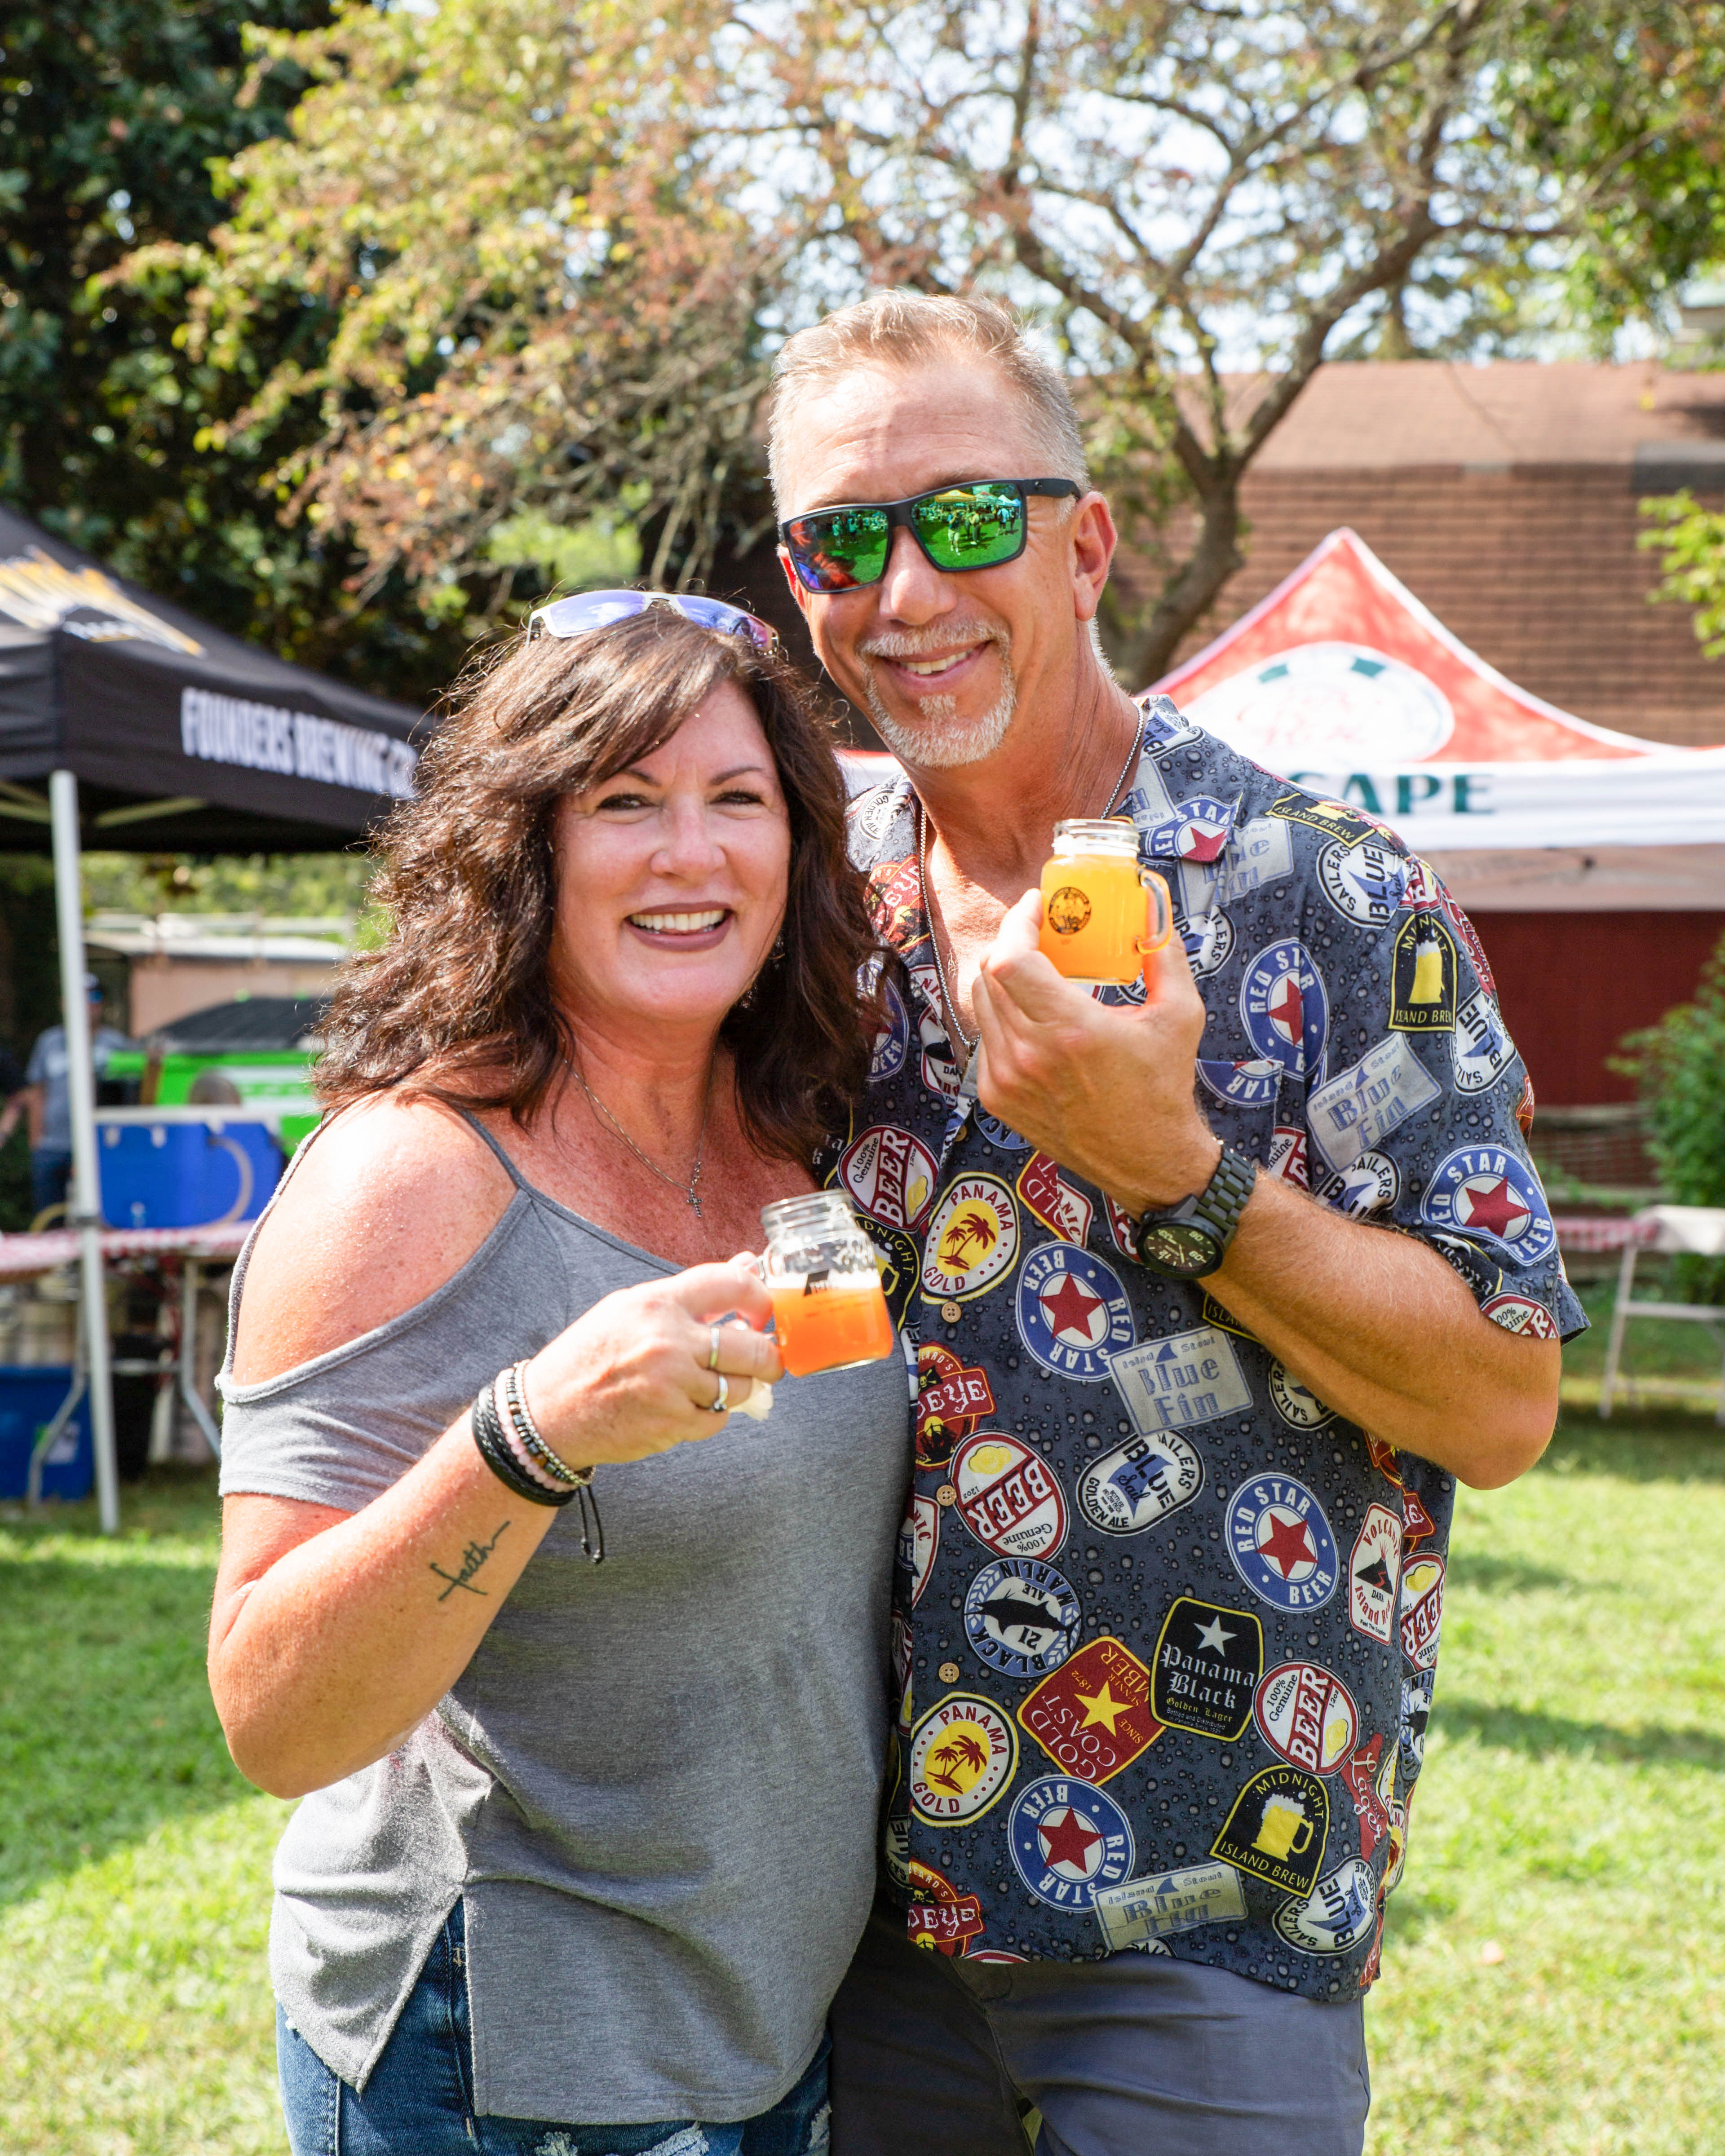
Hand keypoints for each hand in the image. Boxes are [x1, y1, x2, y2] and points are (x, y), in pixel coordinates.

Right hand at [520, 1258, 783, 1470]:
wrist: (549, 1412)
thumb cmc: (590, 1356)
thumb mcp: (631, 1309)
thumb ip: (692, 1293)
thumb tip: (748, 1264)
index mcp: (656, 1303)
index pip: (731, 1283)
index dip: (760, 1297)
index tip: (762, 1312)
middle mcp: (667, 1341)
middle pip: (750, 1346)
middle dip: (767, 1356)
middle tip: (767, 1361)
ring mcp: (671, 1384)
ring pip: (739, 1387)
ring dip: (736, 1388)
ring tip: (712, 1384)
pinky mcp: (671, 1423)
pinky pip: (718, 1419)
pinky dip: (711, 1415)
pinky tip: (688, 1406)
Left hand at [971, 889, 1220, 1212]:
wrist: (1148, 1161)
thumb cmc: (1163, 1088)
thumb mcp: (1180, 1016)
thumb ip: (1165, 955)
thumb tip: (1156, 907)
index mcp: (1070, 1030)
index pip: (1010, 960)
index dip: (1016, 923)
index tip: (1036, 907)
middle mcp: (1029, 1055)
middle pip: (990, 974)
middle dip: (1011, 942)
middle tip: (1038, 933)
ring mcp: (1007, 1079)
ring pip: (981, 1003)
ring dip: (1003, 977)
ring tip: (1035, 970)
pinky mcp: (997, 1098)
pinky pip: (985, 1037)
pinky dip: (1002, 1016)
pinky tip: (1031, 1015)